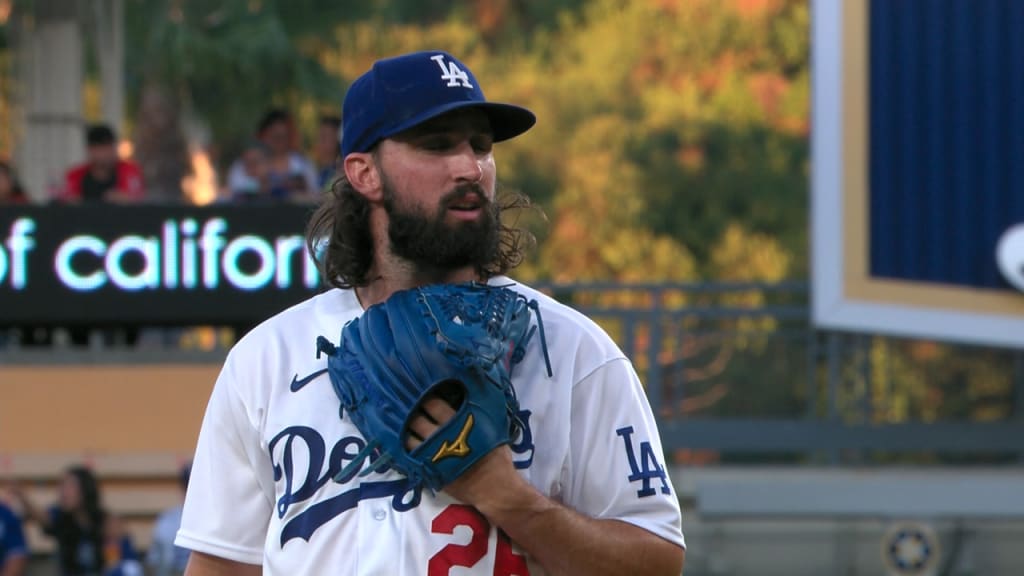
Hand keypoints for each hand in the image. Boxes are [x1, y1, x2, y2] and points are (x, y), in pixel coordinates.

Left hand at [404, 394, 528, 510]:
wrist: (494, 489)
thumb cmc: (497, 458)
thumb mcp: (493, 430)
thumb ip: (479, 415)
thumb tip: (472, 399)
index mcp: (458, 424)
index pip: (435, 405)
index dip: (427, 397)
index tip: (424, 394)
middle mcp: (442, 437)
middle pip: (418, 420)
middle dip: (412, 413)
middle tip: (409, 408)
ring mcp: (433, 455)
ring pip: (409, 438)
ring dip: (406, 431)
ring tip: (405, 426)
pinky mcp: (429, 470)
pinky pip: (410, 457)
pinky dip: (407, 449)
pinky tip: (407, 444)